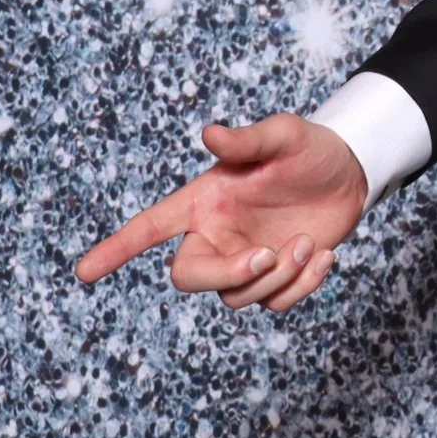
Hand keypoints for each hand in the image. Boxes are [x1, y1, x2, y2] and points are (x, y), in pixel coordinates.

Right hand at [76, 114, 367, 310]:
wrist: (352, 172)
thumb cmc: (310, 149)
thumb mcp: (285, 136)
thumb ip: (248, 139)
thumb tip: (210, 134)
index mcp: (205, 202)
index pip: (149, 227)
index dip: (117, 248)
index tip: (84, 272)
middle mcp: (217, 235)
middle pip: (188, 277)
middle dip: (227, 275)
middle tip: (268, 254)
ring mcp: (244, 260)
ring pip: (236, 297)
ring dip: (276, 277)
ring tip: (306, 242)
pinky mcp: (276, 278)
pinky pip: (274, 303)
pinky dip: (301, 286)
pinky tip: (324, 256)